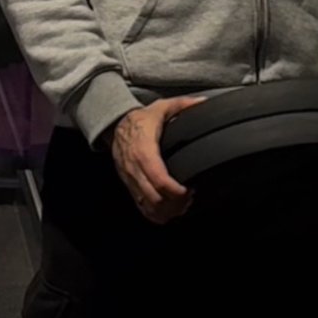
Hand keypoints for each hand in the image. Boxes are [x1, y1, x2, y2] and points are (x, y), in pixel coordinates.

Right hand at [107, 97, 206, 222]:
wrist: (114, 125)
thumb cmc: (140, 119)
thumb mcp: (161, 107)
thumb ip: (183, 105)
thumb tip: (203, 103)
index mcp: (144, 150)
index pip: (159, 179)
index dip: (175, 191)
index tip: (189, 190)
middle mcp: (135, 168)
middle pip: (154, 198)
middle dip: (174, 204)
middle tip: (189, 199)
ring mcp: (130, 179)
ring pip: (147, 206)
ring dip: (166, 211)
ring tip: (182, 206)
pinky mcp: (129, 186)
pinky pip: (140, 207)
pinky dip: (155, 214)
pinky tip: (168, 211)